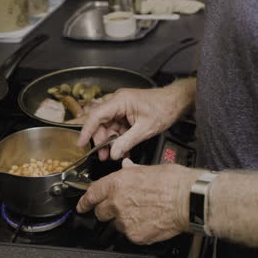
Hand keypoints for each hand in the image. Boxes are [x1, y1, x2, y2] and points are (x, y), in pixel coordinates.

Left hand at [76, 159, 200, 244]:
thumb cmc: (174, 182)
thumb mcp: (149, 168)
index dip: (84, 202)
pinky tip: (149, 222)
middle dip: (107, 211)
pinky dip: (137, 230)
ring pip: (116, 225)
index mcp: (118, 183)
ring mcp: (125, 221)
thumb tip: (127, 168)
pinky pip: (130, 235)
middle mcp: (117, 202)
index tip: (82, 206)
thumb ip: (132, 171)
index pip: (92, 194)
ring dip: (124, 221)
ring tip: (142, 214)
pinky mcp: (136, 235)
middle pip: (101, 212)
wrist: (189, 200)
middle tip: (120, 208)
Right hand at [77, 80, 194, 160]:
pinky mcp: (127, 114)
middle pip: (101, 123)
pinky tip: (123, 150)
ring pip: (109, 127)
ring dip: (111, 143)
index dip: (86, 131)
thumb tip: (113, 153)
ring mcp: (122, 108)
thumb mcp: (145, 129)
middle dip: (101, 141)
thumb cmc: (164, 108)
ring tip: (114, 156)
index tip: (81, 144)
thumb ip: (127, 142)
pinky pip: (118, 128)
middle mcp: (118, 102)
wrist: (177, 102)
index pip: (96, 116)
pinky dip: (120, 140)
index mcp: (120, 101)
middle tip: (104, 156)